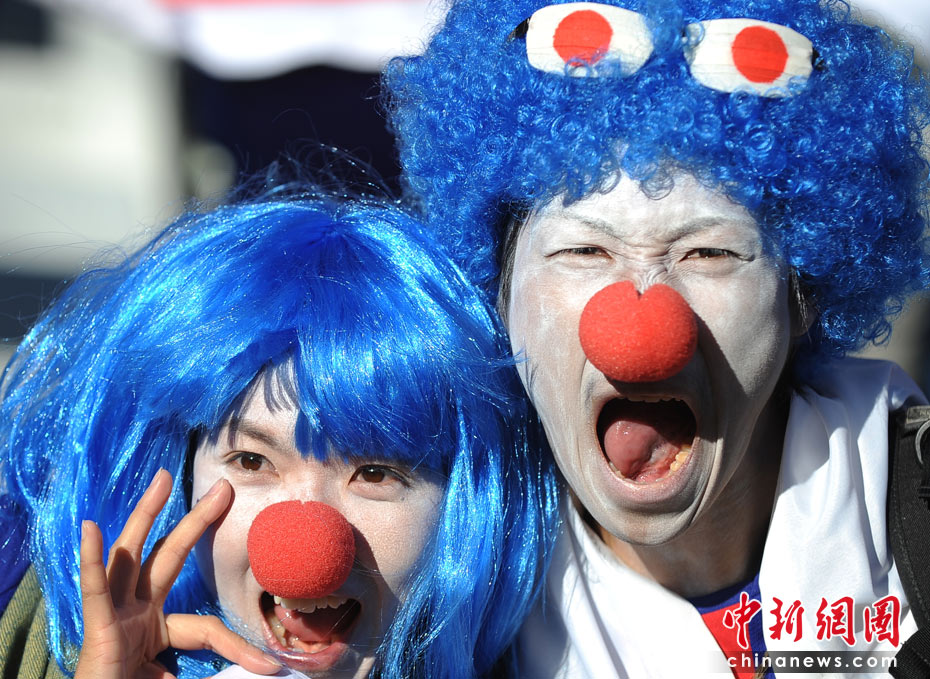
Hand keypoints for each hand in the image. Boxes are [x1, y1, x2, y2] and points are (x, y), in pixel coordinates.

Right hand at [75, 469, 281, 678]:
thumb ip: (195, 676)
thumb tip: (246, 674)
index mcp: (155, 628)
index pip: (206, 628)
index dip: (239, 648)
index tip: (269, 666)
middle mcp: (135, 613)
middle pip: (170, 557)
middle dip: (196, 522)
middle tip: (224, 488)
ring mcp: (114, 615)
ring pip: (132, 556)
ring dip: (146, 515)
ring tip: (162, 479)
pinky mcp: (96, 627)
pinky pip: (95, 590)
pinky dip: (92, 561)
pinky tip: (91, 528)